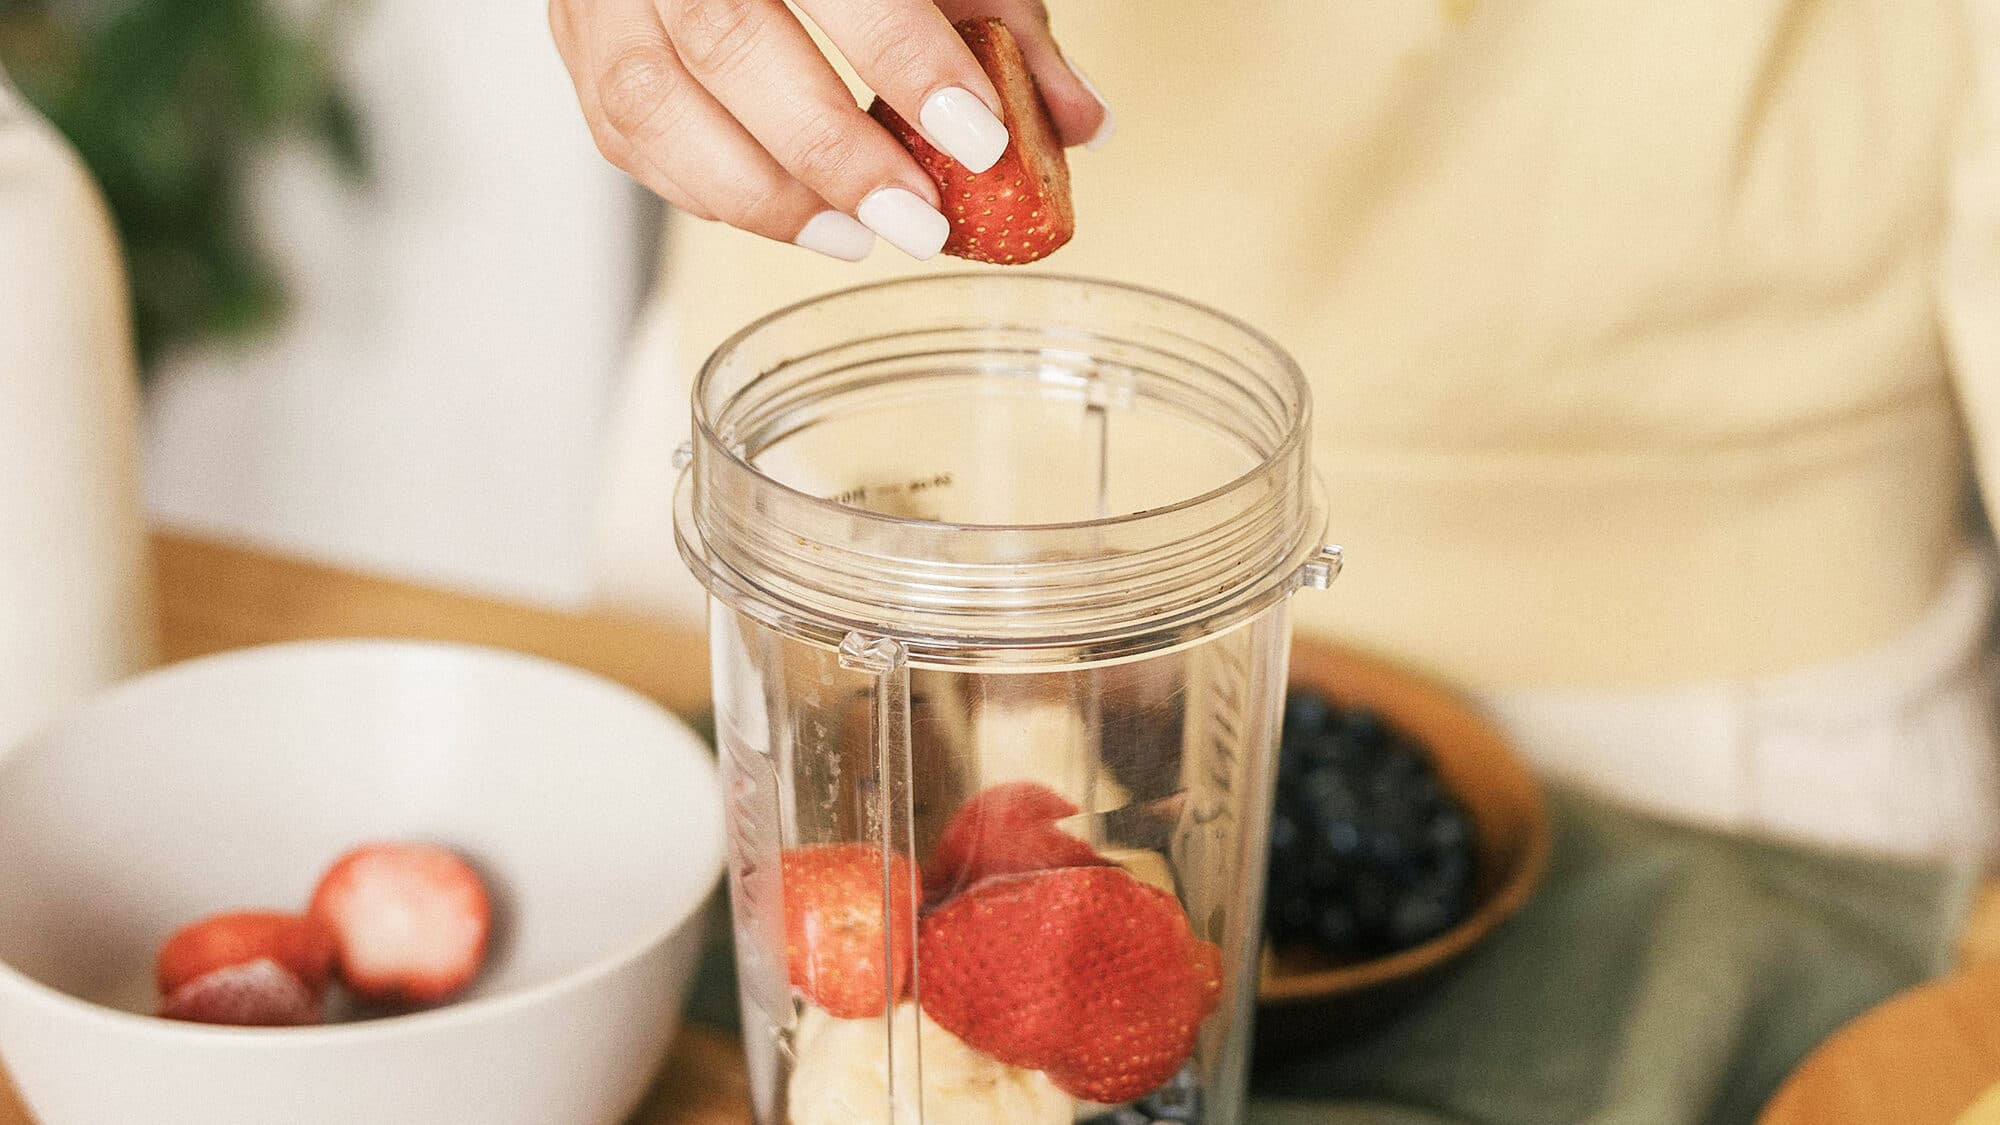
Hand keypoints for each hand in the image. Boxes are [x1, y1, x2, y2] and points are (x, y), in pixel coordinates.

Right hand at [549, 0, 1110, 260]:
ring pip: (653, 102)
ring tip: (854, 237)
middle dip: (831, 150)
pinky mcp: (578, 36)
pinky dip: (708, 192)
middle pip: (726, 38)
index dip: (904, 55)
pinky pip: (624, 134)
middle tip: (918, 221)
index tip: (978, 137)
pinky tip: (789, 215)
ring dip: (762, 193)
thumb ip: (1001, 24)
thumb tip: (1080, 124)